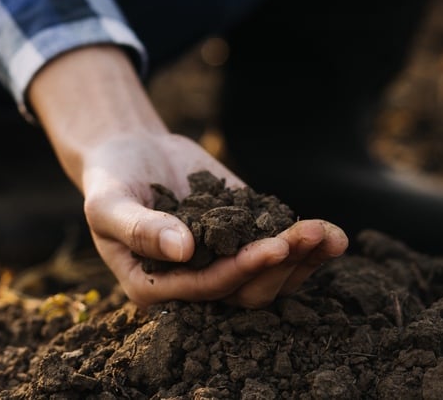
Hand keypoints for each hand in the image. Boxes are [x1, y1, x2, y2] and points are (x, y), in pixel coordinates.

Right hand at [27, 46, 347, 307]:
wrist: (131, 152)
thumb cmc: (109, 181)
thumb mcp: (108, 203)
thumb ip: (140, 229)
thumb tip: (182, 249)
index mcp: (157, 288)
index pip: (206, 289)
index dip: (239, 272)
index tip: (269, 249)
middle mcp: (196, 282)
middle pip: (247, 291)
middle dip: (280, 265)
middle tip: (307, 235)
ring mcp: (226, 259)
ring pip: (273, 277)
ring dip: (303, 260)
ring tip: (330, 236)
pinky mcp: (247, 234)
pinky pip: (281, 248)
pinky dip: (309, 245)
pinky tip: (334, 234)